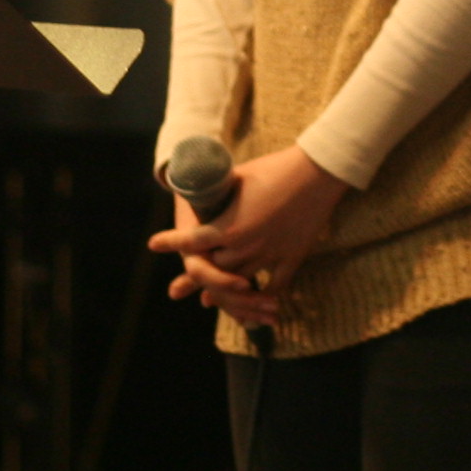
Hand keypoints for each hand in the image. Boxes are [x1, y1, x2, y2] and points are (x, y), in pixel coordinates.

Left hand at [149, 146, 344, 328]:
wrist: (316, 173)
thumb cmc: (275, 169)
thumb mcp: (238, 178)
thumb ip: (219, 192)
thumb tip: (203, 189)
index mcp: (228, 226)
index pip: (191, 241)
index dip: (171, 243)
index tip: (154, 244)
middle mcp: (245, 246)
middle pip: (214, 268)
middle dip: (200, 272)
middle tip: (185, 281)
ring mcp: (270, 255)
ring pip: (240, 283)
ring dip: (225, 291)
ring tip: (211, 301)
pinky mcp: (292, 258)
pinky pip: (274, 286)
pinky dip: (263, 296)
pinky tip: (256, 302)